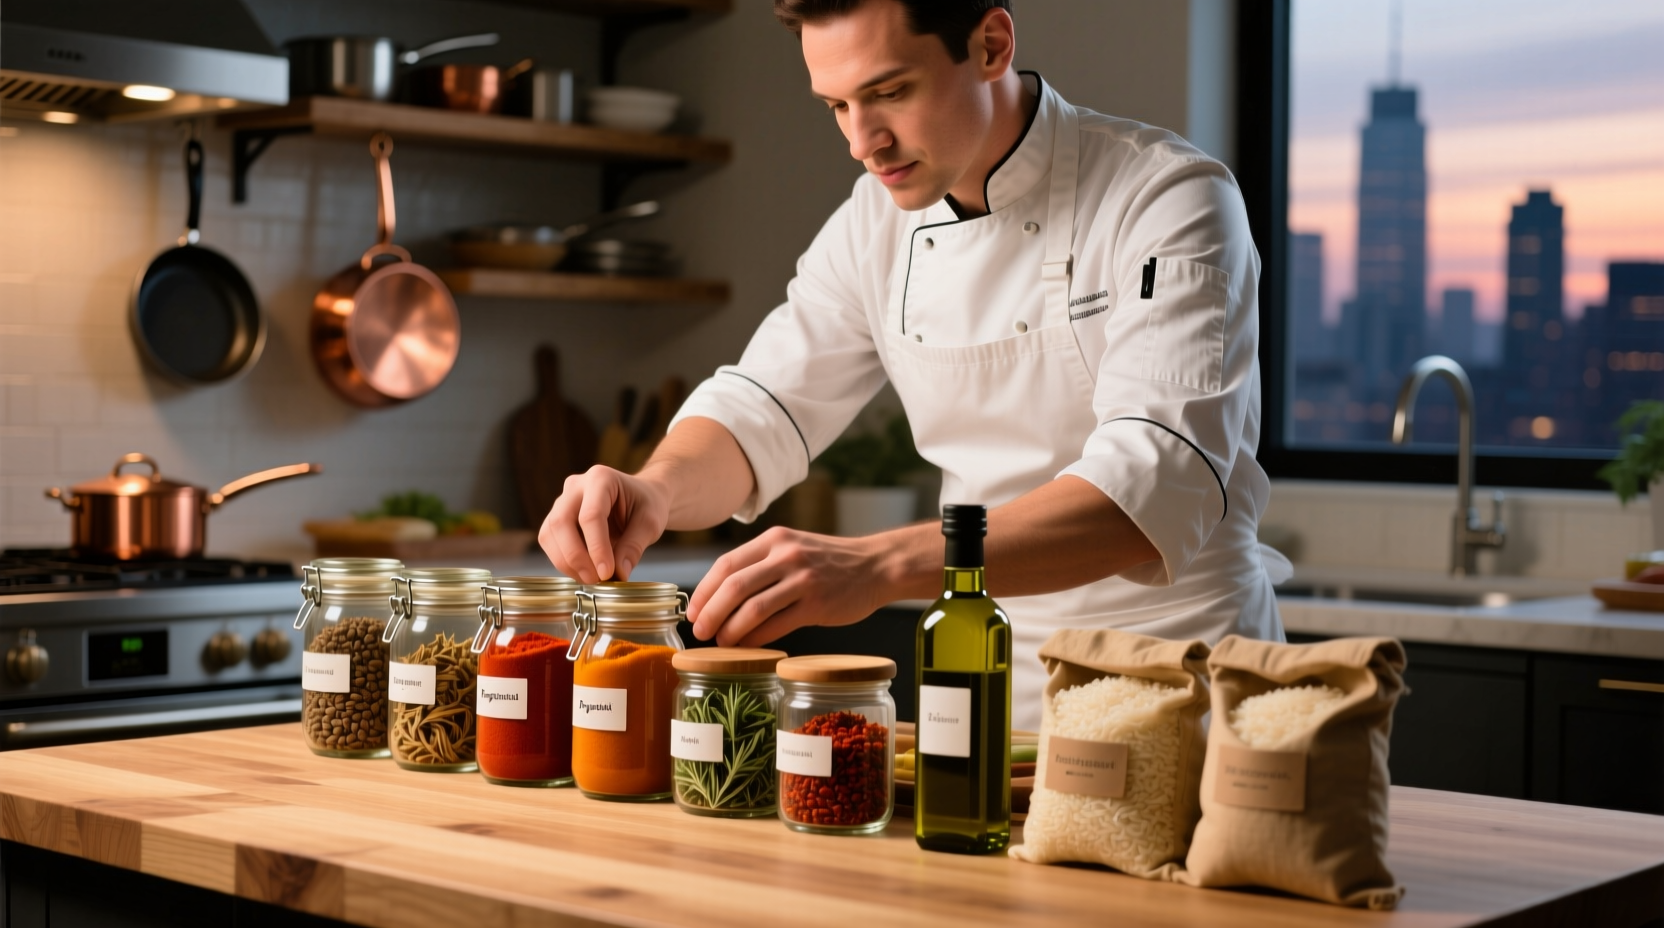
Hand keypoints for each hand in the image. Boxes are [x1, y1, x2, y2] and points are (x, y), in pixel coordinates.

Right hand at [540, 466, 668, 582]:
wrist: (641, 497)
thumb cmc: (647, 504)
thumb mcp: (651, 522)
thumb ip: (634, 546)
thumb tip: (618, 574)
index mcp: (601, 478)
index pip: (591, 515)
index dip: (596, 548)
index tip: (607, 573)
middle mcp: (576, 486)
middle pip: (561, 522)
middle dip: (575, 557)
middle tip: (596, 579)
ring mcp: (562, 501)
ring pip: (549, 534)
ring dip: (566, 562)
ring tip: (591, 578)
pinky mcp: (557, 518)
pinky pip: (550, 541)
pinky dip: (563, 561)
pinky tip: (583, 571)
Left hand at [688, 527, 891, 647]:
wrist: (876, 565)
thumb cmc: (829, 562)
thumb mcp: (793, 548)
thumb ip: (761, 564)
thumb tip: (719, 597)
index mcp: (774, 539)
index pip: (726, 565)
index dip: (704, 591)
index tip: (693, 612)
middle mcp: (786, 555)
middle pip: (734, 586)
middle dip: (711, 613)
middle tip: (700, 632)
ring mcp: (802, 580)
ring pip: (753, 608)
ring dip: (730, 630)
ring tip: (721, 643)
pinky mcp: (817, 604)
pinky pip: (777, 626)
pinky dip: (756, 639)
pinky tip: (748, 646)